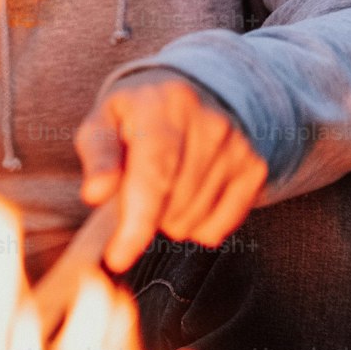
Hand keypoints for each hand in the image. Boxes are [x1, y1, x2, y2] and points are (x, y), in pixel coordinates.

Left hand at [74, 69, 268, 271]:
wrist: (194, 92)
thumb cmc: (137, 115)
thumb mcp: (104, 121)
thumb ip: (97, 156)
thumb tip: (95, 193)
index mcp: (164, 105)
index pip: (155, 175)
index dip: (136, 223)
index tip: (118, 257)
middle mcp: (209, 122)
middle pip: (172, 207)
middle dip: (145, 214)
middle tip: (137, 190)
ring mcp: (238, 146)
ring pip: (192, 222)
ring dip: (169, 219)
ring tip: (164, 187)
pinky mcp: (255, 168)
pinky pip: (218, 229)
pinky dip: (197, 226)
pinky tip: (189, 196)